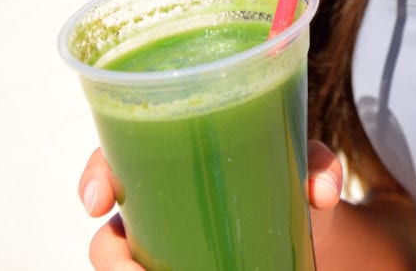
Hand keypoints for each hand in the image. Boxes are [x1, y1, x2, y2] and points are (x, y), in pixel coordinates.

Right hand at [80, 142, 345, 268]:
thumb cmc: (290, 177)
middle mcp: (154, 204)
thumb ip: (319, 164)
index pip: (111, 159)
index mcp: (169, 156)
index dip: (94, 178)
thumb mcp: (305, 162)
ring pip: (122, 264)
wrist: (305, 225)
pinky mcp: (175, 269)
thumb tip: (320, 192)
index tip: (97, 203)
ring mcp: (161, 246)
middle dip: (107, 254)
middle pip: (107, 230)